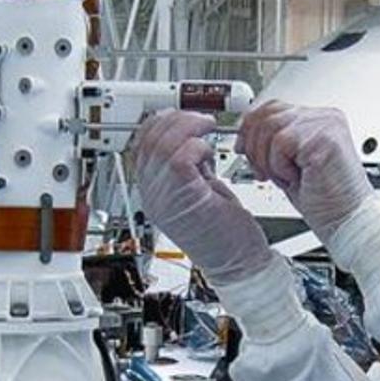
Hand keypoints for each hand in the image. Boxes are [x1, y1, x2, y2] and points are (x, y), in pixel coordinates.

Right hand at [133, 110, 273, 286]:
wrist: (238, 265)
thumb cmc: (225, 234)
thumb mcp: (201, 190)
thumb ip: (191, 167)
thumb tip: (192, 139)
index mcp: (153, 192)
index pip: (141, 144)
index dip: (161, 122)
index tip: (182, 115)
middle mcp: (153, 195)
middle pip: (148, 140)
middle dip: (176, 119)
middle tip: (200, 120)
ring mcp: (165, 199)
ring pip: (162, 145)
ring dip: (189, 128)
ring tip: (207, 128)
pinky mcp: (185, 199)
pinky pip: (180, 158)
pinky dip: (197, 146)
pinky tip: (209, 152)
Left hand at [237, 102, 373, 241]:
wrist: (346, 220)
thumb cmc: (325, 199)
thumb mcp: (289, 164)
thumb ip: (273, 143)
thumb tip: (244, 137)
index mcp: (319, 119)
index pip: (273, 107)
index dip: (251, 127)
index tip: (243, 148)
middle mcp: (325, 117)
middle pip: (268, 114)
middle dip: (254, 146)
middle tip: (262, 171)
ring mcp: (326, 125)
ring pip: (271, 128)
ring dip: (268, 160)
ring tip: (285, 177)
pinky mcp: (324, 139)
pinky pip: (281, 143)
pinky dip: (280, 166)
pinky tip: (297, 178)